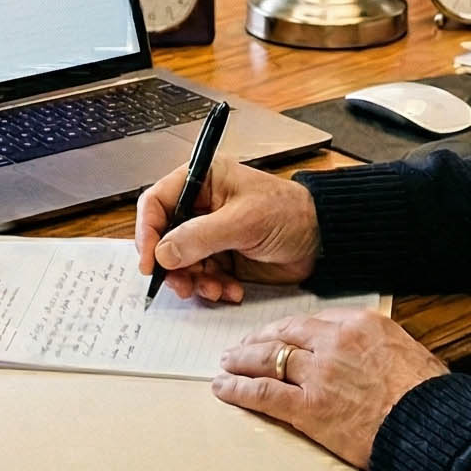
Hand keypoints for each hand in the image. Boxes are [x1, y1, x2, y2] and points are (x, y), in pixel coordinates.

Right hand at [134, 159, 318, 303]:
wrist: (322, 239)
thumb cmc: (290, 213)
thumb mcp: (244, 222)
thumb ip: (200, 237)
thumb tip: (163, 253)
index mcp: (202, 181)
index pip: (156, 203)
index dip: (147, 232)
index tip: (150, 262)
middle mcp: (201, 207)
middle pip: (164, 238)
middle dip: (171, 265)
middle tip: (182, 284)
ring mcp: (210, 234)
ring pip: (181, 263)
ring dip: (193, 281)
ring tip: (213, 289)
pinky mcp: (221, 257)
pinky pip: (202, 277)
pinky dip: (212, 288)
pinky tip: (231, 290)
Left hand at [213, 311, 448, 467]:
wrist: (430, 427)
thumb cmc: (428, 397)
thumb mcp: (409, 353)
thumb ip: (379, 348)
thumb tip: (372, 355)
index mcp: (361, 325)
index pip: (312, 321)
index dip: (287, 329)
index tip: (277, 334)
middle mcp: (334, 343)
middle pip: (284, 335)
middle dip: (258, 341)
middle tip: (241, 346)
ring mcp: (319, 375)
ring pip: (267, 360)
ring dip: (241, 361)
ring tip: (226, 364)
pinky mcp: (309, 408)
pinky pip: (263, 393)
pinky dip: (239, 389)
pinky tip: (224, 389)